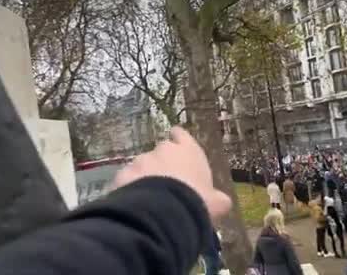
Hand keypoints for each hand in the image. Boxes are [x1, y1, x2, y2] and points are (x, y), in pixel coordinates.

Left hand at [113, 126, 231, 219]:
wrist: (164, 212)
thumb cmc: (196, 201)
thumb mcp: (216, 203)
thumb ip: (218, 199)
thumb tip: (223, 201)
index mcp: (188, 151)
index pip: (181, 135)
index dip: (178, 139)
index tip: (176, 145)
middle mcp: (163, 150)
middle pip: (161, 151)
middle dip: (161, 163)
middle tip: (166, 184)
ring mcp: (141, 160)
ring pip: (141, 165)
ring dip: (144, 177)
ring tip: (150, 198)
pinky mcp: (123, 174)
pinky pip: (127, 180)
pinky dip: (130, 189)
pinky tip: (135, 204)